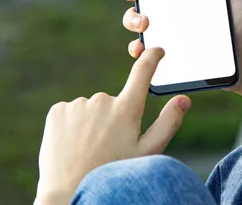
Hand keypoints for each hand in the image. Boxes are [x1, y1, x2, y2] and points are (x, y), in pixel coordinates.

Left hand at [34, 48, 190, 204]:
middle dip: (113, 119)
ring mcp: (78, 104)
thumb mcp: (146, 153)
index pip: (143, 72)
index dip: (152, 58)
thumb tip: (184, 99)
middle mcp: (102, 100)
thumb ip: (168, 123)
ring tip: (88, 151)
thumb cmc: (114, 174)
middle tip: (108, 147)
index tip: (156, 50)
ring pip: (90, 109)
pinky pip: (70, 112)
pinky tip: (72, 146)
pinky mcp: (57, 111)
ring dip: (91, 124)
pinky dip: (72, 126)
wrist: (68, 193)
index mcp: (127, 109)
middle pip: (113, 102)